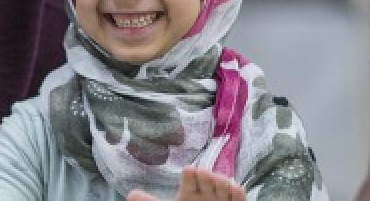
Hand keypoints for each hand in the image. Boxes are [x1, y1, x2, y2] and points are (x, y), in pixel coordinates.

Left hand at [128, 168, 243, 200]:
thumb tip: (131, 194)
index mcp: (190, 191)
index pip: (190, 179)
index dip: (191, 176)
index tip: (189, 171)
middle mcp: (207, 193)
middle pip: (208, 180)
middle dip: (207, 177)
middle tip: (204, 175)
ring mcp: (222, 200)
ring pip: (224, 186)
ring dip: (222, 183)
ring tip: (218, 181)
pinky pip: (238, 198)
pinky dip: (236, 193)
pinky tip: (234, 188)